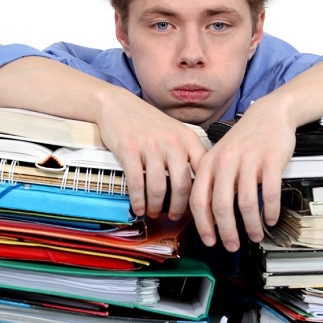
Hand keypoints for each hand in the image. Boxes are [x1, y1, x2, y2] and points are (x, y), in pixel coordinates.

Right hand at [97, 91, 207, 220]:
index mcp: (188, 139)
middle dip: (178, 208)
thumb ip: (188, 155)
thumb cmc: (148, 123)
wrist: (119, 105)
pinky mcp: (130, 150)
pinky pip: (137, 183)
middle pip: (182, 186)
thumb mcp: (176, 133)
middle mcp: (173, 142)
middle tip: (174, 217)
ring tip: (154, 212)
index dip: (202, 195)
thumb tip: (200, 186)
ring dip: (156, 206)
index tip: (199, 208)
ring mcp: (151, 146)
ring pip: (158, 187)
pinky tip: (138, 207)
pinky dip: (138, 200)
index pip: (203, 173)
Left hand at [189, 99, 296, 251]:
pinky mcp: (270, 160)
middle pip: (221, 206)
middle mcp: (226, 162)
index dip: (203, 225)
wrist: (269, 114)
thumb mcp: (220, 157)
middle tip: (232, 246)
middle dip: (227, 232)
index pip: (198, 200)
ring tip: (254, 235)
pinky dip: (270, 210)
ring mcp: (248, 161)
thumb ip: (212, 183)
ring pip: (245, 203)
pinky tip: (271, 219)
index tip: (209, 241)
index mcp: (209, 163)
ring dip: (250, 225)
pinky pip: (270, 192)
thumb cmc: (244, 139)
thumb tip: (210, 218)